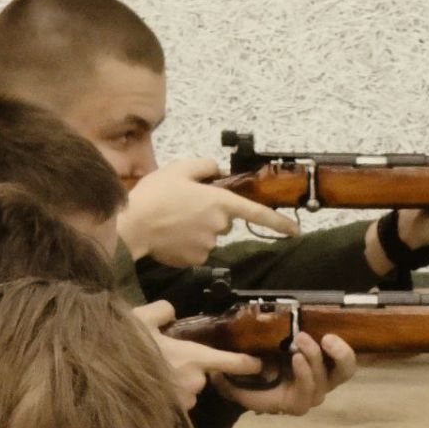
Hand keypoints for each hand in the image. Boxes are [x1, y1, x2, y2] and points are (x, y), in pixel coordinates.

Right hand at [121, 158, 299, 266]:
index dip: (279, 222)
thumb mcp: (179, 169)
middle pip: (224, 221)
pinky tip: (169, 236)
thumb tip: (217, 170)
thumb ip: (203, 166)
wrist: (133, 225)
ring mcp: (208, 246)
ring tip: (171, 220)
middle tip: (183, 206)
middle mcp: (219, 226)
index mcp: (220, 201)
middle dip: (210, 214)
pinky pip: (196, 251)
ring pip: (209, 236)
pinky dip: (186, 244)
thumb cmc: (154, 195)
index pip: (257, 212)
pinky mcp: (195, 261)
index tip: (296, 231)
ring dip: (196, 229)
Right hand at [134, 300, 261, 408]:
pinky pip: (172, 403)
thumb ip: (163, 311)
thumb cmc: (124, 346)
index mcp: (192, 357)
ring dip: (176, 384)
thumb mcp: (142, 317)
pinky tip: (146, 387)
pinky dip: (164, 396)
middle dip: (188, 369)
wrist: (102, 376)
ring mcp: (180, 402)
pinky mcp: (166, 414)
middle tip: (165, 359)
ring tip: (153, 373)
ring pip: (186, 391)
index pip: (228, 362)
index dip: (245, 363)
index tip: (259, 365)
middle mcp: (192, 383)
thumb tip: (171, 311)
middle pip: (200, 376)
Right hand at [213, 331, 355, 415]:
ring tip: (322, 336)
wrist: (257, 376)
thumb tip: (222, 373)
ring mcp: (324, 380)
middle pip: (324, 383)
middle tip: (301, 338)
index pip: (304, 397)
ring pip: (340, 373)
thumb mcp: (235, 384)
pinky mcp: (331, 366)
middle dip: (315, 359)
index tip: (294, 356)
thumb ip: (230, 381)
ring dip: (333, 353)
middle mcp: (311, 395)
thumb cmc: (247, 382)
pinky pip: (344, 363)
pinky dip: (342, 350)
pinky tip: (331, 337)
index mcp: (292, 403)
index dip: (303, 377)